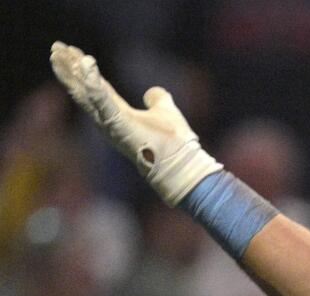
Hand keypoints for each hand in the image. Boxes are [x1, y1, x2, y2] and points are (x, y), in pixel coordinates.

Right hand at [48, 42, 221, 203]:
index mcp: (117, 115)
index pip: (95, 88)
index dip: (83, 70)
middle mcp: (109, 120)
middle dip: (69, 68)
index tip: (72, 51)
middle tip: (56, 47)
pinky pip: (103, 100)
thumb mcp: (165, 112)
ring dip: (72, 72)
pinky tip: (87, 65)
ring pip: (85, 93)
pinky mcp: (120, 124)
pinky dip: (94, 83)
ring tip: (59, 53)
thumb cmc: (174, 143)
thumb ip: (158, 100)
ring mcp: (112, 123)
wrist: (182, 164)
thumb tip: (153, 92)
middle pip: (83, 89)